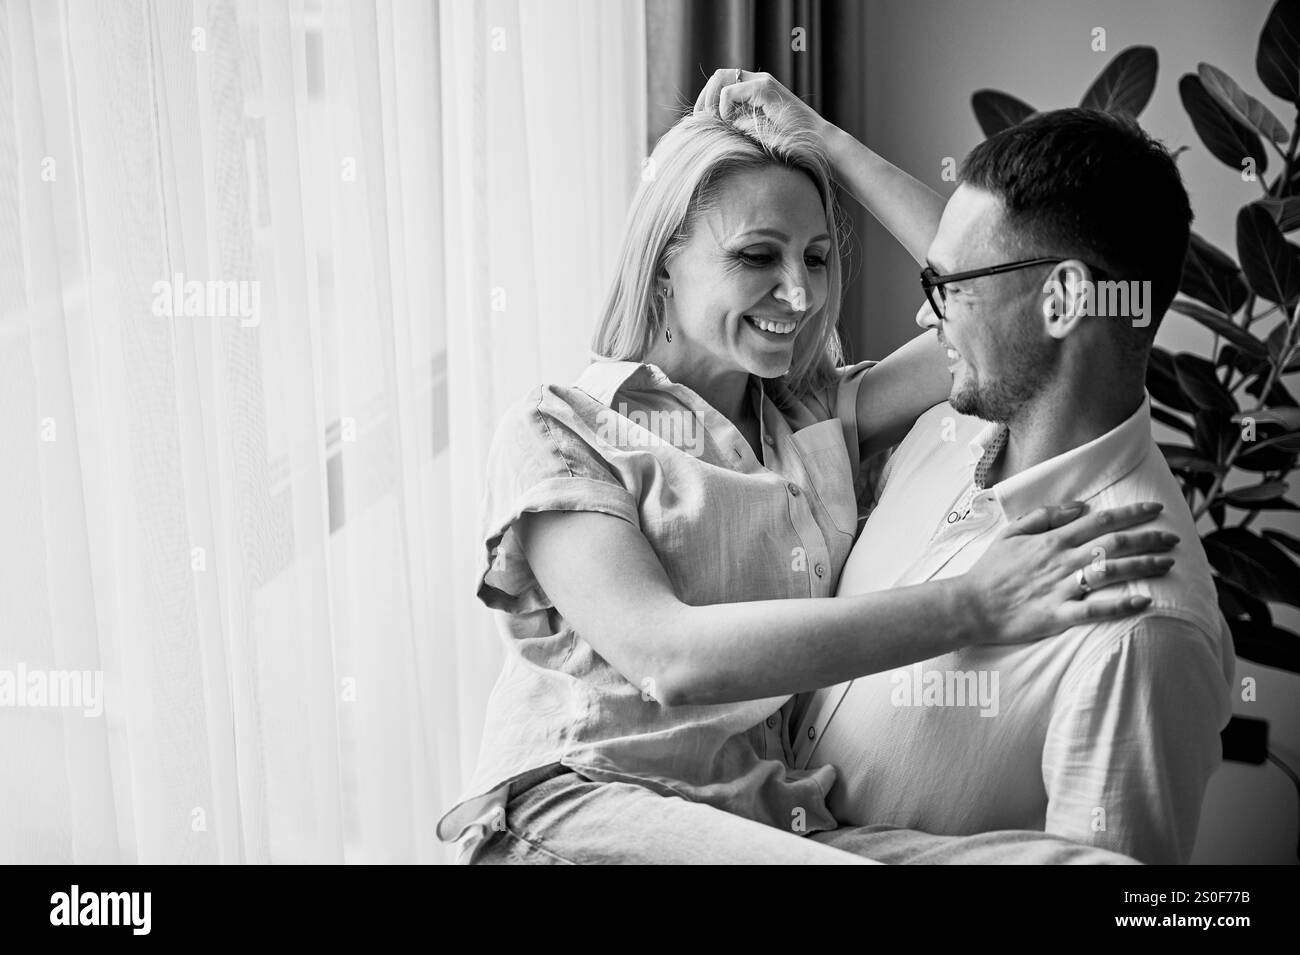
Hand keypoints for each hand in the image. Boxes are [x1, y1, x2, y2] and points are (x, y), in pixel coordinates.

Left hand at [693, 68, 833, 142]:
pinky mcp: (766, 89)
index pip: (720, 83)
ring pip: (721, 77)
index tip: (701, 122)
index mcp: (754, 90)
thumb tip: (708, 125)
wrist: (815, 143)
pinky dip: (724, 108)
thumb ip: (735, 124)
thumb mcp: (753, 132)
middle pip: (717, 75)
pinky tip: (731, 123)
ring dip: (711, 100)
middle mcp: (757, 81)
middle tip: (700, 121)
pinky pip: (730, 91)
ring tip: (716, 122)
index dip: (706, 100)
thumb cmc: (787, 143)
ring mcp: (762, 82)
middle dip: (704, 98)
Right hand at [962, 501, 1176, 645]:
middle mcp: (1061, 560)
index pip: (1100, 520)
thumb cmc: (990, 570)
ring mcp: (1061, 587)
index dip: (1131, 513)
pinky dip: (1121, 605)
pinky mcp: (1058, 614)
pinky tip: (1144, 602)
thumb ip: (1045, 516)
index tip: (1155, 509)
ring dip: (1144, 566)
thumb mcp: (1011, 532)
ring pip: (1111, 572)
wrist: (969, 605)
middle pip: (1114, 544)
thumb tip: (1080, 506)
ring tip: (1168, 564)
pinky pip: (1095, 609)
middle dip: (1148, 538)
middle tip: (1173, 538)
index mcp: (1052, 539)